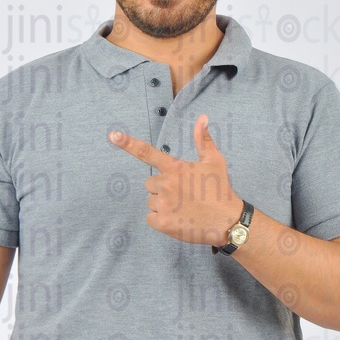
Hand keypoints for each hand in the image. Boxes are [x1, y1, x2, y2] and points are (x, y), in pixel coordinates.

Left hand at [108, 114, 242, 245]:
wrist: (227, 222)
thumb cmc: (220, 190)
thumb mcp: (214, 161)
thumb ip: (203, 140)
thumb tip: (202, 117)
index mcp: (175, 167)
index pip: (147, 152)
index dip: (128, 143)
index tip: (112, 135)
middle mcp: (166, 183)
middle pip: (150, 183)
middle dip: (162, 188)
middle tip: (183, 194)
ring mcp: (163, 204)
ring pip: (151, 201)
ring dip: (163, 205)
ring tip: (183, 208)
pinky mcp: (162, 222)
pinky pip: (151, 218)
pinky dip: (161, 220)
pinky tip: (178, 219)